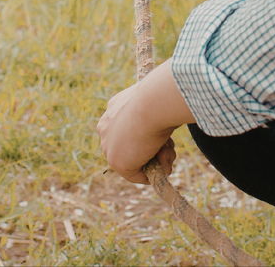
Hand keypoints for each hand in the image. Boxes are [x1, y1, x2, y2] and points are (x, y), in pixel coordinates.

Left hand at [96, 61, 194, 183]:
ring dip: (160, 159)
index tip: (164, 134)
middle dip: (156, 150)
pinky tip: (163, 158)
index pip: (130, 132)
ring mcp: (108, 146)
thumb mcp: (154, 105)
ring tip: (167, 148)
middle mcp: (106, 128)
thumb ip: (150, 118)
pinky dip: (156, 172)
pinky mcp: (116, 162)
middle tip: (168, 144)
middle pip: (134, 148)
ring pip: (138, 162)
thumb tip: (159, 134)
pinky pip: (138, 176)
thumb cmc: (159, 99)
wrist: (152, 104)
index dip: (152, 136)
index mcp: (113, 111)